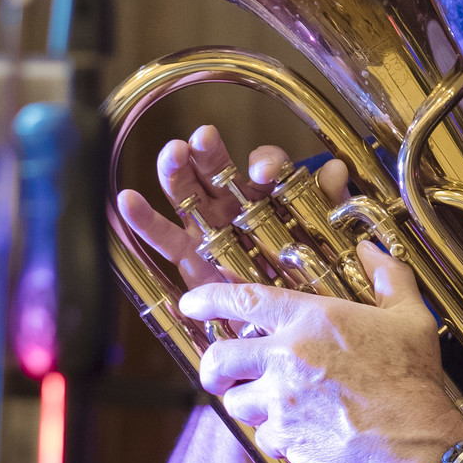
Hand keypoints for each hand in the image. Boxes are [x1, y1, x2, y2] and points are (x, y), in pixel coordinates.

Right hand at [117, 123, 348, 288]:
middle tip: (204, 139)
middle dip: (210, 153)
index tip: (264, 171)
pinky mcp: (192, 260)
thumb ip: (330, 204)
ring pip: (189, 194)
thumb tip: (335, 171)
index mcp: (273, 195)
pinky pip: (166, 238)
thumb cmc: (315, 277)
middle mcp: (238, 206)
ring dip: (177, 171)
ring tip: (172, 153)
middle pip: (218, 170)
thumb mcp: (332, 239)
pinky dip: (144, 220)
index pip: (266, 167)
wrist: (297, 324)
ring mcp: (212, 230)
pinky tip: (127, 200)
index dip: (264, 163)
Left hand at [178, 253, 462, 462]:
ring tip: (265, 403)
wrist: (420, 441)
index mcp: (310, 320)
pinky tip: (296, 431)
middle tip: (219, 373)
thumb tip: (371, 250)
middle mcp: (287, 359)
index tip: (189, 303)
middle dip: (211, 367)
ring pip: (236, 404)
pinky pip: (264, 439)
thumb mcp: (410, 316)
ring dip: (245, 403)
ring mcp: (284, 404)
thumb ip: (387, 276)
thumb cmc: (415, 376)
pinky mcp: (290, 442)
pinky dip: (274, 436)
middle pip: (218, 359)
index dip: (207, 299)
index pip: (242, 301)